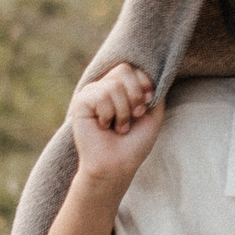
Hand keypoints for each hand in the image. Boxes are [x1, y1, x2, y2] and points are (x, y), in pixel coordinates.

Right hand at [66, 63, 160, 186]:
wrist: (118, 165)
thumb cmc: (135, 143)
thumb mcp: (153, 113)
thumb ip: (154, 89)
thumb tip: (151, 69)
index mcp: (122, 88)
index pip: (135, 69)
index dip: (145, 86)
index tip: (146, 108)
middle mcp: (106, 87)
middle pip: (124, 70)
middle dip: (135, 97)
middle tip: (132, 118)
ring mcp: (92, 93)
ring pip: (113, 85)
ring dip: (123, 112)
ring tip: (118, 127)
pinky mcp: (81, 102)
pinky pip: (100, 95)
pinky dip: (108, 114)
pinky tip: (103, 126)